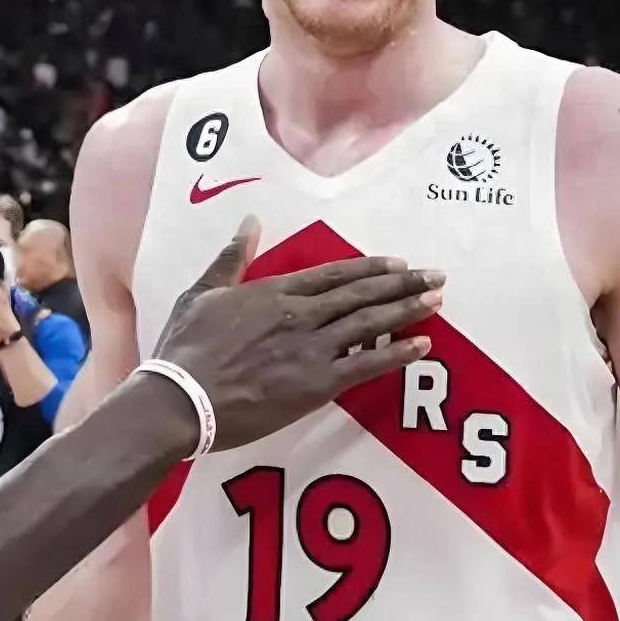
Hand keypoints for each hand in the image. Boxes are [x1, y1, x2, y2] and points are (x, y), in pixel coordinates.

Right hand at [147, 218, 442, 452]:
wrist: (182, 398)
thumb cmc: (185, 349)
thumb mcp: (201, 293)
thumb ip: (230, 258)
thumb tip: (250, 222)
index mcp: (274, 292)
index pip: (334, 275)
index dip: (370, 268)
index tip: (398, 262)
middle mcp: (300, 315)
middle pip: (361, 294)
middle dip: (402, 283)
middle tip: (436, 275)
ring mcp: (312, 349)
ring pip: (370, 324)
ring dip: (407, 309)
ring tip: (437, 299)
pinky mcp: (317, 384)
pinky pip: (367, 365)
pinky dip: (397, 354)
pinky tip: (422, 345)